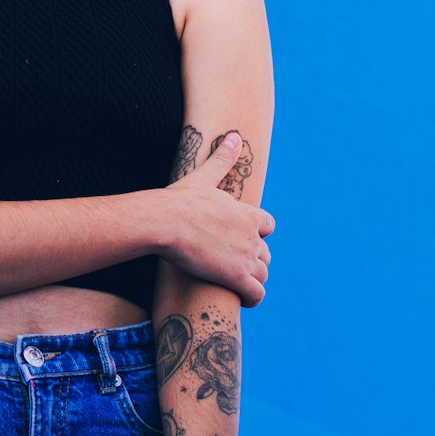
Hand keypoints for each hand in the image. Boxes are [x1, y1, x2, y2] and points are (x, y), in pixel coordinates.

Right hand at [157, 135, 273, 305]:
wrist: (166, 223)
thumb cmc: (181, 200)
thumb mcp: (204, 177)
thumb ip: (223, 159)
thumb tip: (235, 136)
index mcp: (248, 213)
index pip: (268, 225)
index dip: (258, 233)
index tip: (242, 237)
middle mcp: (252, 236)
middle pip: (265, 253)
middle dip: (254, 258)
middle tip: (233, 262)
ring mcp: (246, 257)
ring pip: (263, 274)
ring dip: (253, 279)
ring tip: (236, 283)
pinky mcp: (236, 277)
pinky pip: (256, 294)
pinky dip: (253, 298)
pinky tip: (243, 299)